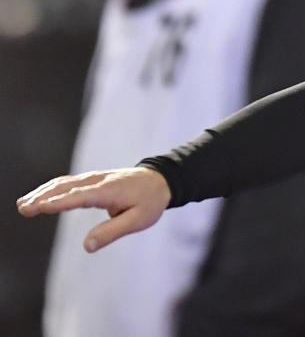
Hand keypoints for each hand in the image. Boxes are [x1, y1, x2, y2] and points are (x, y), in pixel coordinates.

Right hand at [16, 167, 170, 252]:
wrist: (160, 181)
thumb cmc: (150, 202)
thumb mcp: (138, 220)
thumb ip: (112, 232)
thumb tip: (87, 247)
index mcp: (109, 191)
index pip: (80, 197)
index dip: (59, 202)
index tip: (39, 207)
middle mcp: (98, 181)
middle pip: (66, 187)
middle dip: (43, 197)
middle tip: (23, 208)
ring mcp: (94, 178)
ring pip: (64, 183)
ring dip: (43, 192)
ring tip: (23, 205)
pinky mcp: (91, 180)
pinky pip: (67, 182)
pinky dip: (51, 189)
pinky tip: (38, 197)